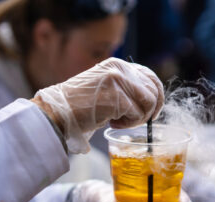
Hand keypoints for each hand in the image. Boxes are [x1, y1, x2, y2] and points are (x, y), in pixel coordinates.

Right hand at [33, 57, 163, 153]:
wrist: (57, 110)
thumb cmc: (80, 104)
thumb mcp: (105, 87)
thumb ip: (125, 87)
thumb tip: (149, 100)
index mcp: (118, 65)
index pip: (150, 76)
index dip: (157, 95)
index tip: (152, 111)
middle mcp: (120, 69)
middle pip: (153, 90)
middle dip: (150, 110)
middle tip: (138, 120)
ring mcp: (118, 81)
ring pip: (149, 103)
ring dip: (138, 118)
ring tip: (120, 121)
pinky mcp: (116, 97)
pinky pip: (137, 115)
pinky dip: (128, 124)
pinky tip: (112, 122)